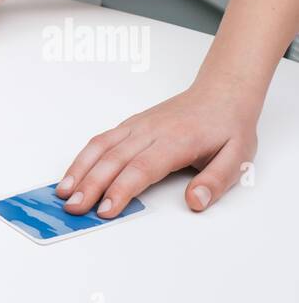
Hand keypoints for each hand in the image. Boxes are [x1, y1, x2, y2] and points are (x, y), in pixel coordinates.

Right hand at [56, 80, 261, 216]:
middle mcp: (151, 131)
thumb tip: (195, 202)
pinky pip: (100, 141)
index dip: (122, 190)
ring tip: (63, 193)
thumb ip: (216, 181)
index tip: (106, 210)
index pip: (143, 167)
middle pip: (114, 159)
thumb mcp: (239, 157)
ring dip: (79, 170)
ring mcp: (137, 127)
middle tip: (74, 208)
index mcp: (177, 140)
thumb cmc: (228, 127)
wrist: (222, 92)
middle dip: (90, 185)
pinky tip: (71, 175)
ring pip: (101, 148)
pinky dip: (82, 158)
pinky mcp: (129, 126)